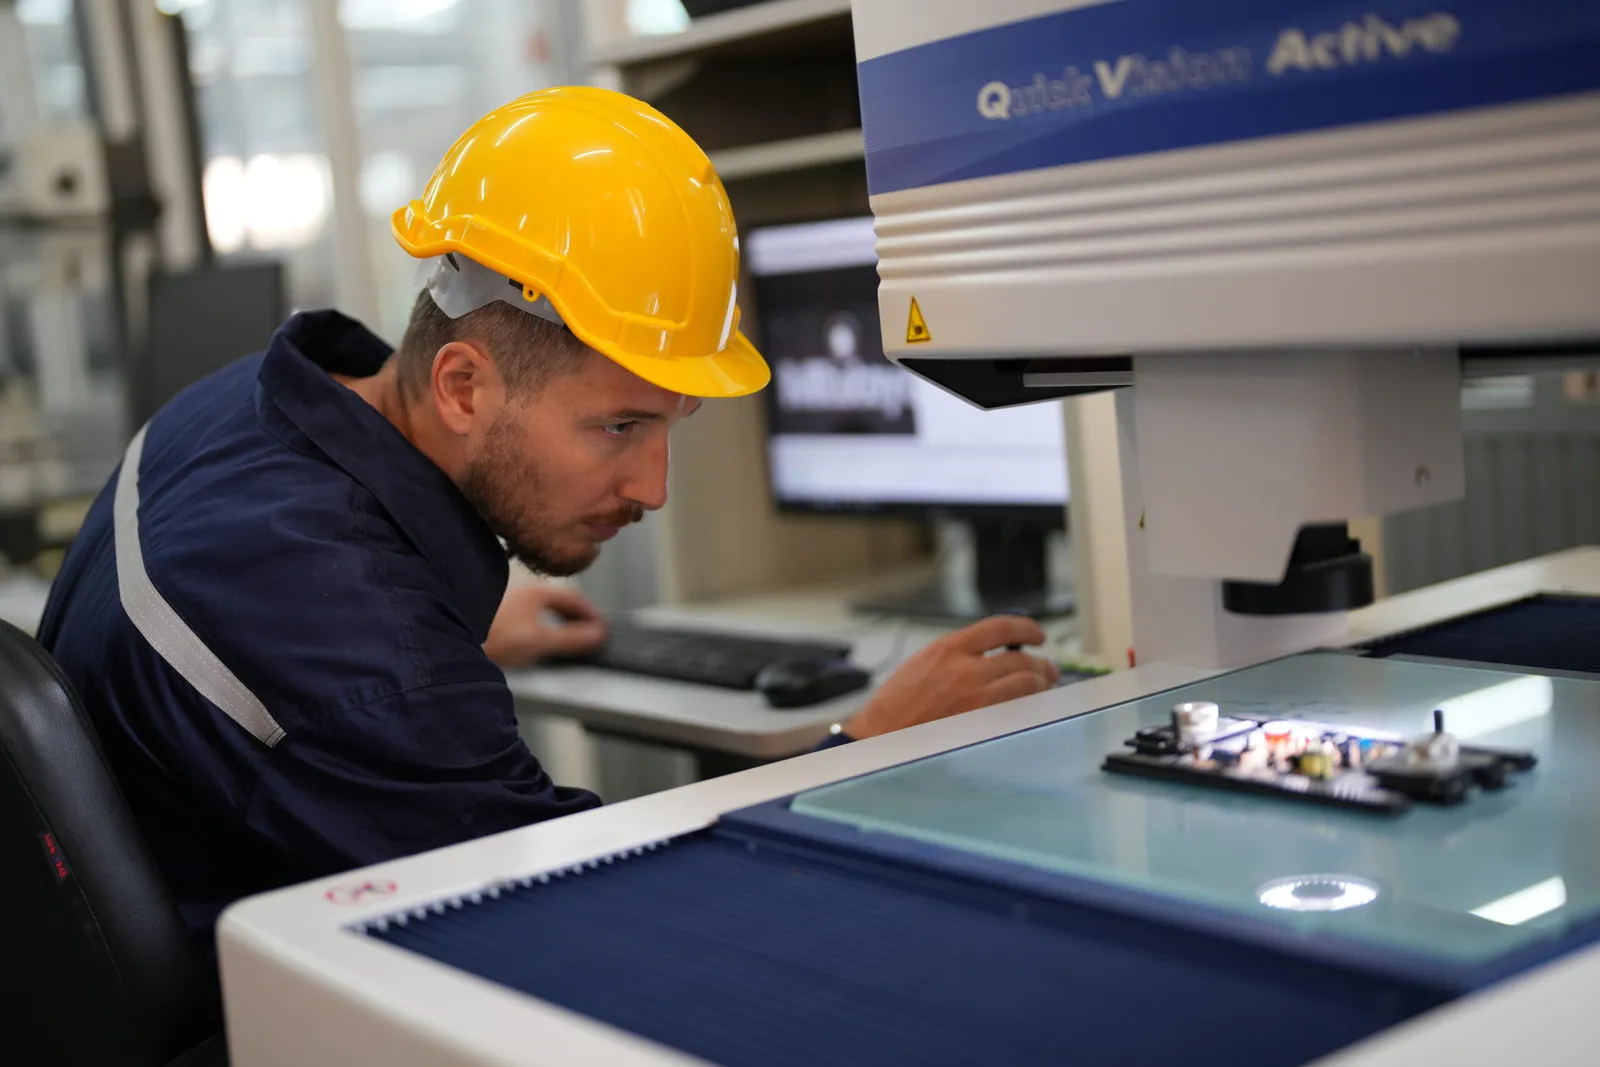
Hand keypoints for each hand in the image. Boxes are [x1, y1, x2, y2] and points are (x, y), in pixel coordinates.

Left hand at [483, 584, 606, 667]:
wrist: (450, 637)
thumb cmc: (490, 635)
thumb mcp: (539, 641)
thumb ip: (570, 638)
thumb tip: (596, 634)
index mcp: (537, 592)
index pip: (575, 598)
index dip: (591, 615)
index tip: (601, 628)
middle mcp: (522, 591)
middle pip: (558, 600)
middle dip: (575, 616)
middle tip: (588, 631)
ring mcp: (507, 600)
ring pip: (540, 607)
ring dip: (557, 619)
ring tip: (564, 635)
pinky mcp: (494, 612)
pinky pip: (526, 614)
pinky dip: (539, 623)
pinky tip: (533, 637)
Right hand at [843, 615, 1058, 739]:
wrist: (883, 735)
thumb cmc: (898, 704)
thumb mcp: (925, 662)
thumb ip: (958, 654)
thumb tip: (994, 653)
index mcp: (949, 648)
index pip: (1001, 627)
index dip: (1026, 628)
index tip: (1036, 635)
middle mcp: (966, 669)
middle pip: (1020, 657)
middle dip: (1040, 663)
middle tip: (1047, 669)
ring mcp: (975, 698)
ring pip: (1025, 682)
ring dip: (1040, 684)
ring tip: (1042, 687)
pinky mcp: (981, 723)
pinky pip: (1017, 710)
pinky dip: (1029, 707)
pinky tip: (1030, 709)